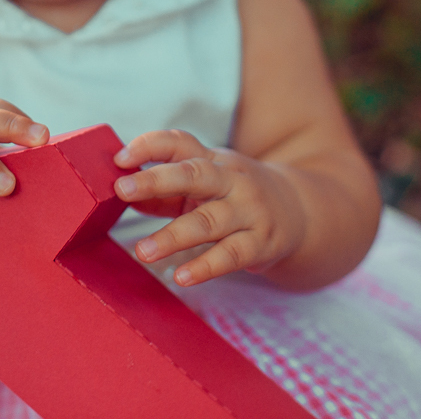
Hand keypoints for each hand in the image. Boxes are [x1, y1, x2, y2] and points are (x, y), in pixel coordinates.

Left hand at [112, 130, 306, 286]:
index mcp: (211, 160)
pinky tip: (182, 277)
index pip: (179, 143)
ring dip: (173, 236)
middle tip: (122, 190)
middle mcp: (231, 179)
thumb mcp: (203, 186)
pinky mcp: (261, 243)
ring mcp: (248, 210)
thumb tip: (120, 197)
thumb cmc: (233, 196)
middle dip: (156, 180)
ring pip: (208, 221)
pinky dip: (205, 267)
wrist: (300, 212)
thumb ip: (163, 192)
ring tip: (142, 251)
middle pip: (193, 175)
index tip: (119, 158)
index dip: (149, 146)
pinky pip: (231, 255)